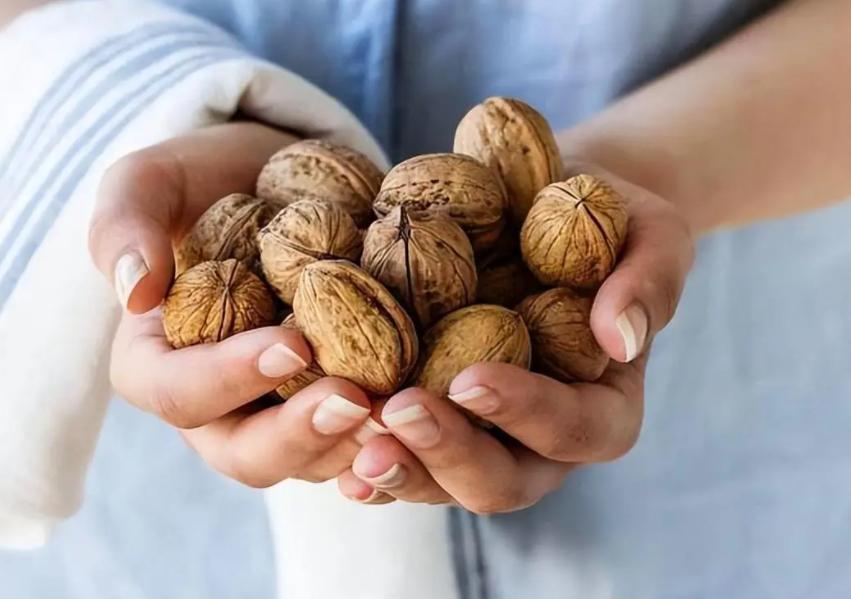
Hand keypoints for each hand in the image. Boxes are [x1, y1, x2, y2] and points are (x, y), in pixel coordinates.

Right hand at [90, 123, 374, 486]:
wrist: (279, 184)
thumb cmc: (209, 182)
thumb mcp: (154, 180)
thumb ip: (126, 221)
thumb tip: (134, 291)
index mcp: (161, 364)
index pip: (176, 392)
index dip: (227, 379)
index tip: (289, 344)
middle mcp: (220, 405)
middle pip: (245, 453)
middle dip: (299, 436)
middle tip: (354, 401)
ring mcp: (280, 413)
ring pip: (310, 462)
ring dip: (355, 449)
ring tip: (403, 418)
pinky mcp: (334, 405)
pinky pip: (359, 448)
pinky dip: (392, 449)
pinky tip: (428, 429)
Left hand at [337, 165, 694, 510]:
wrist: (550, 209)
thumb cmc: (612, 222)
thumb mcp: (651, 234)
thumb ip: (648, 282)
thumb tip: (619, 336)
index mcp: (600, 407)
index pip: (574, 429)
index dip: (527, 413)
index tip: (473, 378)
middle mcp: (538, 440)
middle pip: (499, 479)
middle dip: (448, 453)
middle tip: (398, 412)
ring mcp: (481, 434)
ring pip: (440, 481)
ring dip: (396, 466)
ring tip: (350, 434)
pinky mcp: (433, 416)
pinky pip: (400, 453)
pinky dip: (365, 457)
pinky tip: (329, 440)